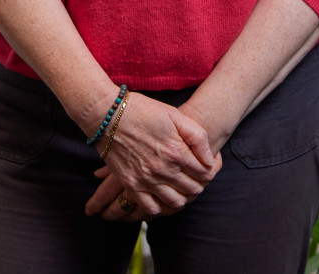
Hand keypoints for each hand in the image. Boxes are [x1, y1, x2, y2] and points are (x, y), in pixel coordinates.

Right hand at [83, 93, 221, 220]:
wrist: (109, 115)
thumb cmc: (143, 110)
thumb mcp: (175, 115)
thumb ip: (197, 137)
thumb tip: (209, 160)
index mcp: (177, 152)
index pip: (205, 174)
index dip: (209, 171)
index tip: (206, 166)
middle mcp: (164, 170)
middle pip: (192, 190)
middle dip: (198, 184)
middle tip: (195, 176)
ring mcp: (147, 180)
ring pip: (175, 203)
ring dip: (182, 197)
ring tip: (181, 187)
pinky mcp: (131, 185)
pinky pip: (150, 208)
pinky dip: (160, 206)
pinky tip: (161, 195)